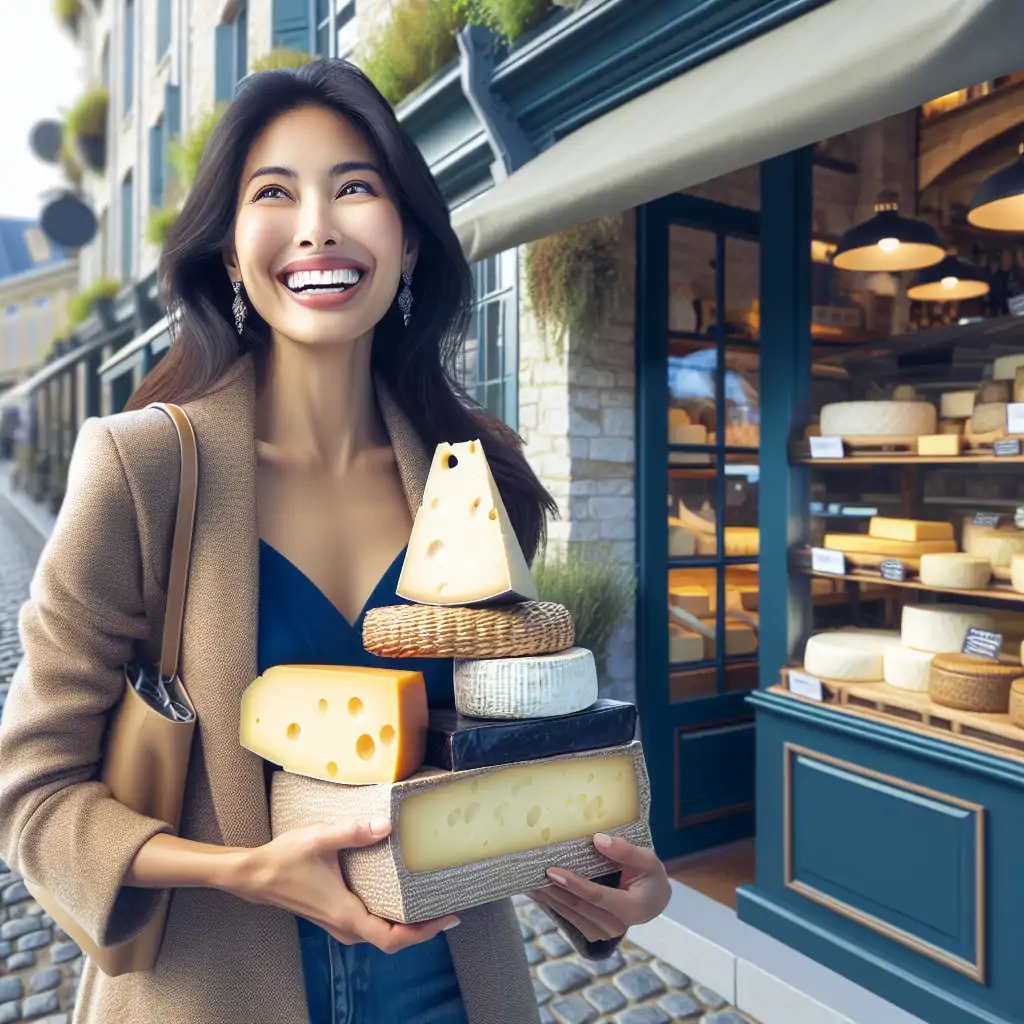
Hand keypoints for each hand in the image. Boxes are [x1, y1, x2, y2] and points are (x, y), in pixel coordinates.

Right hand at [223, 818, 459, 952]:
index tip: (448, 918)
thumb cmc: (284, 859)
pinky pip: (371, 925)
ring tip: (432, 903)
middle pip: (392, 940)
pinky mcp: (336, 916)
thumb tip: (386, 825)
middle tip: (449, 908)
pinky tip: (402, 897)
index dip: (423, 932)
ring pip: (381, 934)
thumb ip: (353, 831)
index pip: (392, 937)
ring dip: (407, 925)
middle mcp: (345, 926)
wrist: (254, 875)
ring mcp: (339, 924)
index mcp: (346, 914)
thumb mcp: (320, 838)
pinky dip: (391, 918)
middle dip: (422, 929)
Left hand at [528, 832, 670, 941]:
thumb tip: (597, 839)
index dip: (573, 884)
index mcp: (632, 909)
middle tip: (529, 873)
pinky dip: (552, 905)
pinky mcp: (594, 932)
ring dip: (547, 898)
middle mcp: (617, 926)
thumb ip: (625, 850)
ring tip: (526, 881)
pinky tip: (537, 893)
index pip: (596, 896)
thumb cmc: (650, 875)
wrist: (653, 899)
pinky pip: (569, 919)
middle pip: (578, 906)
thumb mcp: (647, 859)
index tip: (551, 871)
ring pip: (570, 914)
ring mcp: (604, 933)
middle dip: (552, 890)